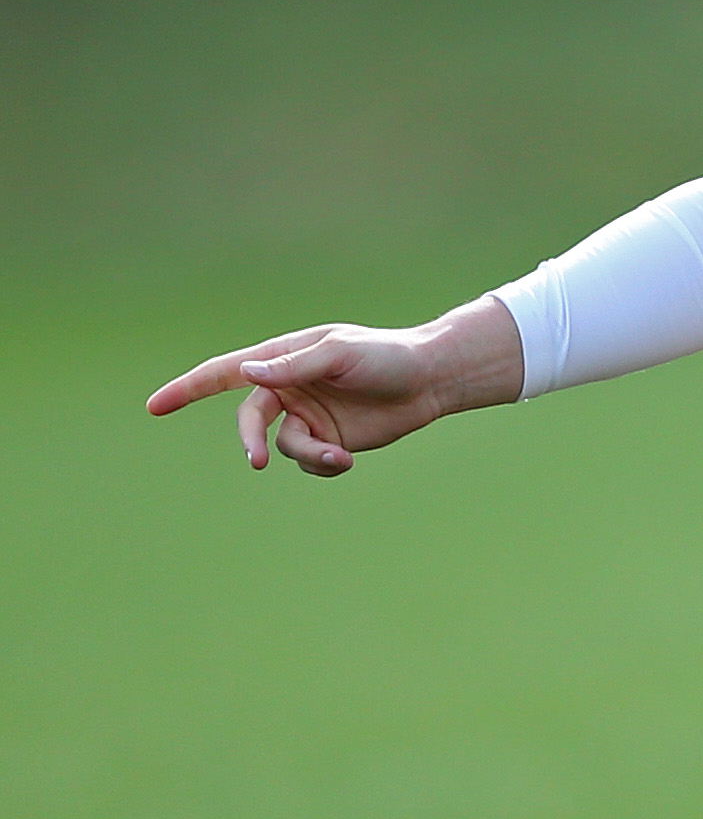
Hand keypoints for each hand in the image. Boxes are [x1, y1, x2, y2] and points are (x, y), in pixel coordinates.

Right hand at [146, 295, 522, 475]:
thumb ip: (293, 367)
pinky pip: (309, 462)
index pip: (225, 373)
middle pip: (250, 419)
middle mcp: (289, 388)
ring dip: (307, 454)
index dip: (188, 389)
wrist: (432, 379)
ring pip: (282, 447)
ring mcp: (308, 416)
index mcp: (284, 359)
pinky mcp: (329, 440)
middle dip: (250, 440)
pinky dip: (323, 464)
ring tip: (339, 455)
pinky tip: (347, 459)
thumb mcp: (340, 354)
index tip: (154, 407)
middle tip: (254, 459)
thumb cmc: (387, 356)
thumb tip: (245, 374)